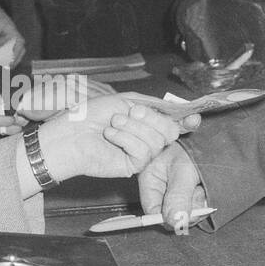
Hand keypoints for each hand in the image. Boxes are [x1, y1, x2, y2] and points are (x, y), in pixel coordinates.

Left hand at [36, 96, 198, 182]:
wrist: (71, 133)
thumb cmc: (90, 115)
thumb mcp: (125, 99)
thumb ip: (153, 103)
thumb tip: (177, 107)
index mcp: (146, 121)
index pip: (176, 122)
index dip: (187, 120)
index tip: (194, 117)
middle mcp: (146, 138)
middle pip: (171, 131)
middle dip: (150, 118)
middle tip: (128, 112)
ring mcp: (141, 153)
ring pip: (158, 140)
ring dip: (133, 127)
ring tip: (113, 125)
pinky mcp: (133, 166)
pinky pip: (144, 151)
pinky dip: (126, 139)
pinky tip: (111, 136)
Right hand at [139, 142, 208, 227]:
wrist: (213, 137)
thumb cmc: (193, 146)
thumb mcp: (184, 171)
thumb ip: (178, 197)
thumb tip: (174, 223)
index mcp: (150, 179)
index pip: (152, 209)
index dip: (167, 218)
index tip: (184, 217)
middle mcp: (160, 187)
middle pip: (168, 213)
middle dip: (186, 209)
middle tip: (198, 193)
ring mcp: (174, 191)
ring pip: (184, 212)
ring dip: (196, 204)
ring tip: (202, 186)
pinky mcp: (187, 192)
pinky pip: (194, 207)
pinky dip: (202, 201)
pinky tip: (205, 188)